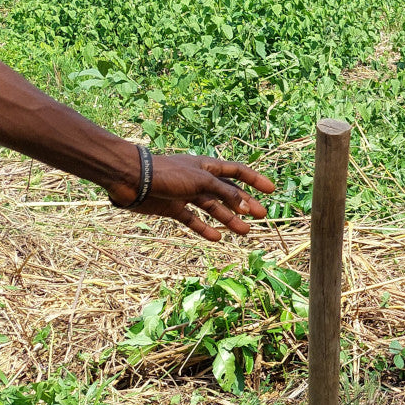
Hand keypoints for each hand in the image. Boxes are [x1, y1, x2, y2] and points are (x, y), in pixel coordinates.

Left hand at [114, 155, 275, 240]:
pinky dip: (204, 228)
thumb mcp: (202, 182)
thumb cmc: (168, 173)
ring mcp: (186, 194)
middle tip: (262, 216)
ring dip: (229, 219)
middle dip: (245, 204)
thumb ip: (226, 194)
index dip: (255, 180)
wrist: (132, 179)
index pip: (237, 171)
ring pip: (213, 208)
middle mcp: (199, 180)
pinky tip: (217, 238)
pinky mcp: (173, 208)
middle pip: (228, 193)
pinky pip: (193, 220)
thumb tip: (247, 207)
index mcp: (207, 167)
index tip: (271, 190)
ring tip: (245, 233)